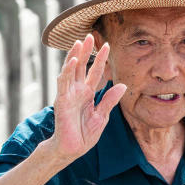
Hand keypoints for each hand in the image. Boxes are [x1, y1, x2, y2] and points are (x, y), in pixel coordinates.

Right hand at [49, 34, 126, 162]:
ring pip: (71, 70)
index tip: (107, 44)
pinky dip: (68, 71)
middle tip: (91, 34)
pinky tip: (73, 60)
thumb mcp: (102, 117)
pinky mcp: (62, 101)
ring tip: (79, 41)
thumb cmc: (84, 135)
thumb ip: (109, 100)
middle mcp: (77, 91)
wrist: (72, 150)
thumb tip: (122, 85)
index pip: (95, 72)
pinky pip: (64, 82)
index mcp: (87, 94)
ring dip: (74, 55)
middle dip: (86, 51)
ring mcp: (68, 94)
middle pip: (82, 66)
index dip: (100, 59)